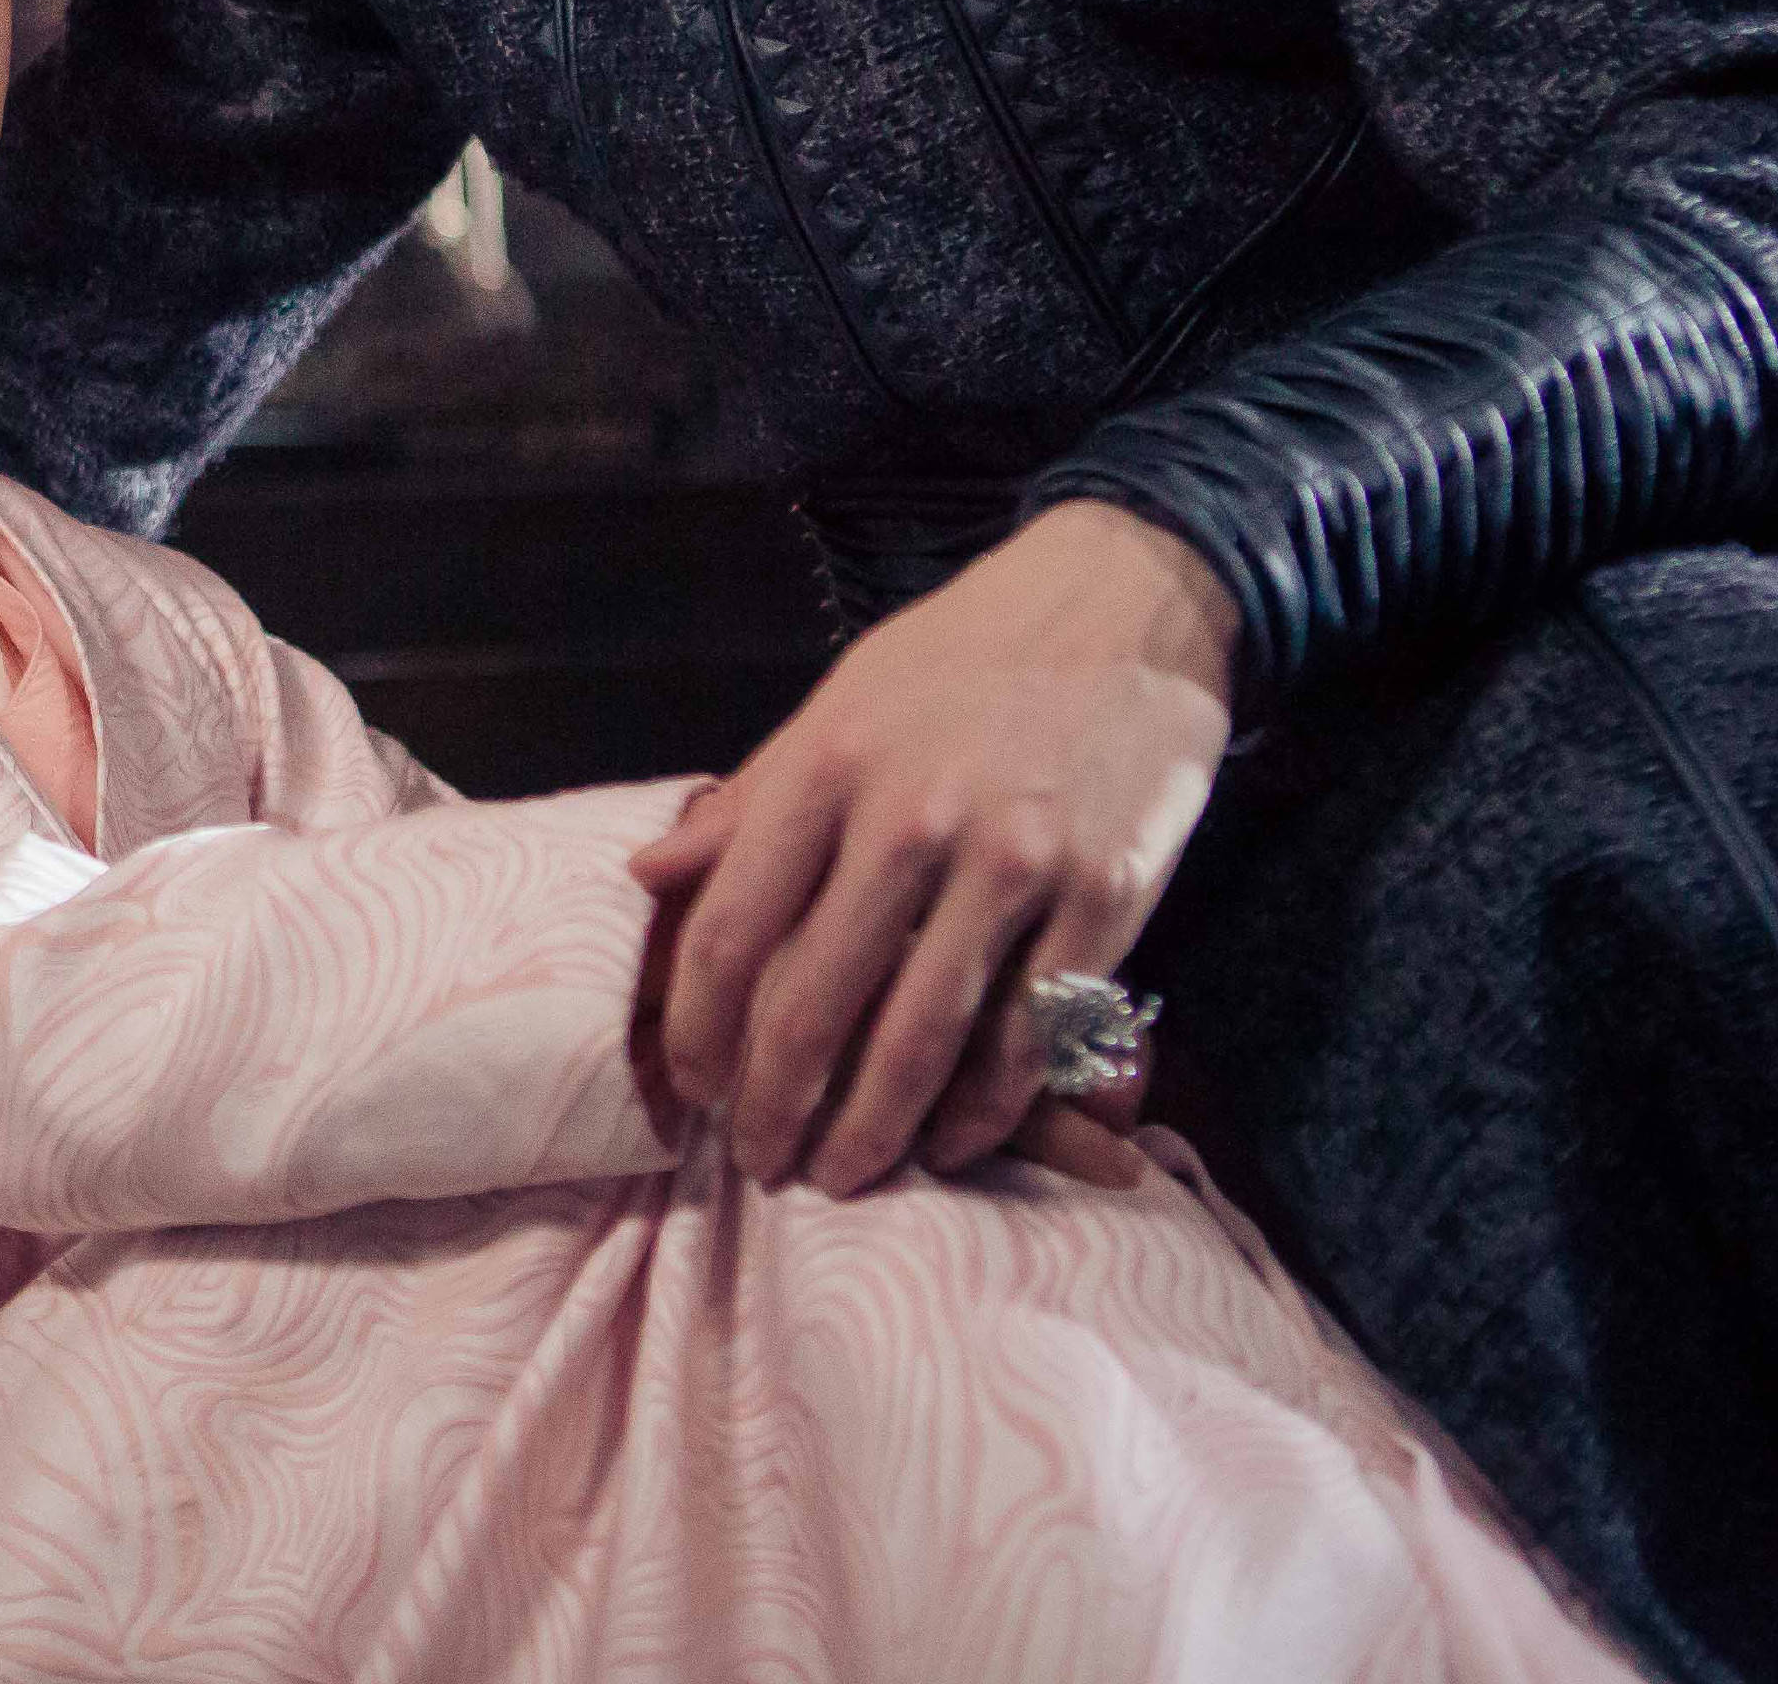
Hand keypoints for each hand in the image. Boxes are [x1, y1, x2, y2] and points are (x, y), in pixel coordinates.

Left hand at [632, 501, 1232, 1197]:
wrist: (1128, 601)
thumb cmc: (966, 657)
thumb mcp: (841, 701)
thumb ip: (752, 799)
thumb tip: (649, 875)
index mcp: (827, 768)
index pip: (732, 931)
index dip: (701, 1032)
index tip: (694, 1091)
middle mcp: (909, 819)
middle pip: (816, 1003)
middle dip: (776, 1105)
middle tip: (761, 1165)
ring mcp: (1011, 862)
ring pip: (920, 1037)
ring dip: (872, 1130)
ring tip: (843, 1175)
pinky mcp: (1102, 897)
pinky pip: (1028, 1034)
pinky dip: (984, 1108)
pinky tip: (952, 1142)